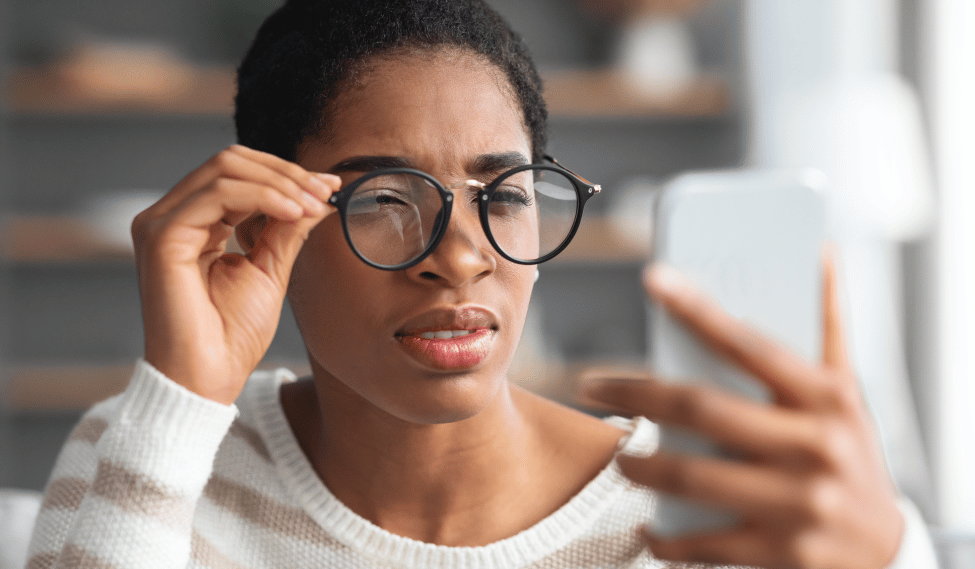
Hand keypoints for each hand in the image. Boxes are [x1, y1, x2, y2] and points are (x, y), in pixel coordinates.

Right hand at [131, 145, 339, 404]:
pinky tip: (294, 213)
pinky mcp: (162, 236)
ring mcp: (161, 224)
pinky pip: (218, 194)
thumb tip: (319, 195)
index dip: (286, 174)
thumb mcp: (270, 269)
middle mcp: (171, 217)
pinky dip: (263, 196)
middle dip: (286, 173)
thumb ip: (287, 228)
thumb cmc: (232, 335)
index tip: (329, 187)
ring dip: (280, 183)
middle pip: (230, 161)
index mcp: (192, 223)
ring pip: (225, 169)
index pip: (238, 174)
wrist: (209, 378)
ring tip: (314, 204)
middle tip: (325, 191)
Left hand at [582, 252, 903, 568]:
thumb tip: (819, 254)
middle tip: (593, 386)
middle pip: (702, 408)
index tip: (653, 279)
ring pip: (691, 478)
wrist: (888, 553)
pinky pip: (702, 542)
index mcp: (827, 398)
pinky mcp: (781, 553)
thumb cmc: (852, 458)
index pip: (749, 343)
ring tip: (622, 460)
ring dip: (640, 467)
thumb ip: (828, 327)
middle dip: (636, 394)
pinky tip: (648, 527)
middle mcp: (814, 446)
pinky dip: (665, 537)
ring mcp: (798, 503)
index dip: (697, 308)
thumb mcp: (849, 394)